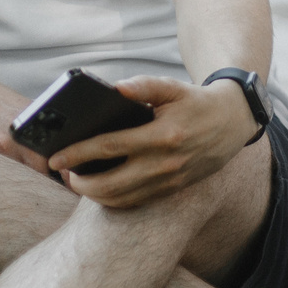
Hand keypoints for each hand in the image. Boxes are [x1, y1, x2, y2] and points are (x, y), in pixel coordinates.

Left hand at [49, 74, 257, 208]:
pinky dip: (114, 200)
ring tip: (77, 181)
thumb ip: (143, 85)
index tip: (55, 158)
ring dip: (94, 195)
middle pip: (111, 184)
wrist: (232, 123)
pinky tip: (100, 190)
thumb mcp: (172, 86)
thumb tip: (114, 88)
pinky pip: (136, 202)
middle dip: (80, 183)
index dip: (78, 154)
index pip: (109, 147)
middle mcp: (164, 164)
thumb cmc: (195, 102)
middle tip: (61, 174)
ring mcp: (169, 181)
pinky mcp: (172, 190)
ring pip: (122, 199)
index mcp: (161, 135)